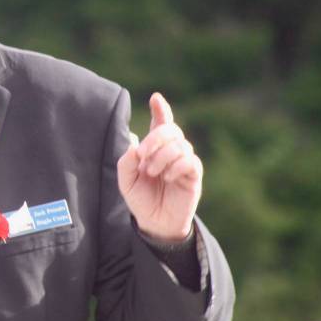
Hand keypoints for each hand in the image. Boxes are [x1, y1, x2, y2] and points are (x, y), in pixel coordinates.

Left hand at [117, 93, 201, 241]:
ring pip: (180, 145)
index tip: (155, 98)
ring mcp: (184, 161)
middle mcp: (172, 150)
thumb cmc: (140, 197)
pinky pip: (190, 161)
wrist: (154, 222)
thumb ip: (127, 161)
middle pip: (171, 129)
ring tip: (152, 173)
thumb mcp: (126, 179)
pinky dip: (176, 166)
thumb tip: (135, 144)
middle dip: (155, 138)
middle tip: (143, 157)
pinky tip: (167, 177)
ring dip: (162, 157)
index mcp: (155, 147)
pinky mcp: (194, 175)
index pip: (161, 122)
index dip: (161, 109)